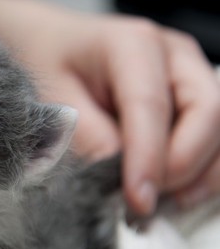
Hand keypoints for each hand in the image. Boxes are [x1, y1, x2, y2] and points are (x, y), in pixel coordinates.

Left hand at [18, 12, 219, 215]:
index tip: (138, 201)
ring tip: (162, 206)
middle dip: (183, 166)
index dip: (149, 158)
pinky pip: (215, 140)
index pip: (151, 106)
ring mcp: (190, 76)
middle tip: (144, 203)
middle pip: (208, 113)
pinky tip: (173, 196)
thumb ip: (87, 137)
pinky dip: (201, 173)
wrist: (48, 42)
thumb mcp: (52, 99)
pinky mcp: (193, 99)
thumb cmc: (47, 63)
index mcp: (133, 45)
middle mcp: (174, 56)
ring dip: (200, 175)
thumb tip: (120, 179)